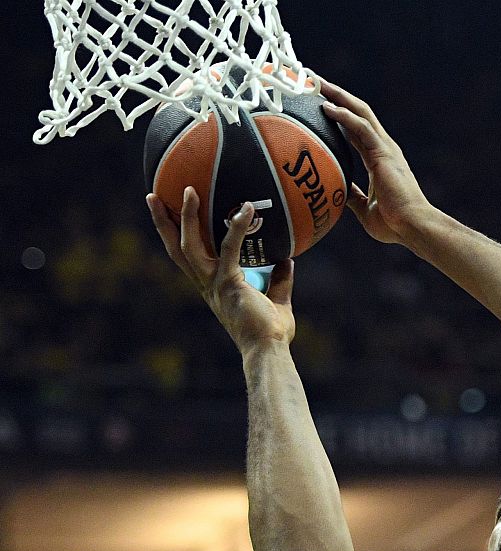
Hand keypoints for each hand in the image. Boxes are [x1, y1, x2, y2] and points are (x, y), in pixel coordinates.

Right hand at [148, 188, 294, 346]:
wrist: (268, 351)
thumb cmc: (272, 333)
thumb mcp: (278, 301)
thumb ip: (279, 280)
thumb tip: (287, 259)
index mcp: (213, 287)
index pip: (187, 257)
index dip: (175, 236)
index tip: (168, 214)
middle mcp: (207, 284)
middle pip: (176, 248)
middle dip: (163, 222)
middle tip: (154, 194)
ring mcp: (214, 283)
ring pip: (189, 245)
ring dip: (186, 216)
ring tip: (188, 189)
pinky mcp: (229, 283)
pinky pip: (230, 248)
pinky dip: (237, 227)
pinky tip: (247, 209)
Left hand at [318, 80, 434, 244]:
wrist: (414, 228)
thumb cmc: (395, 224)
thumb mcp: (365, 209)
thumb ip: (353, 197)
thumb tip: (337, 190)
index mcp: (380, 159)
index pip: (356, 129)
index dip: (339, 115)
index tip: (318, 104)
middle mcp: (384, 148)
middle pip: (358, 112)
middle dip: (336, 95)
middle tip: (312, 81)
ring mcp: (386, 148)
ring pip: (360, 112)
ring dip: (337, 96)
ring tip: (315, 83)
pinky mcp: (384, 153)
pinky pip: (362, 127)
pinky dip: (344, 115)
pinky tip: (326, 107)